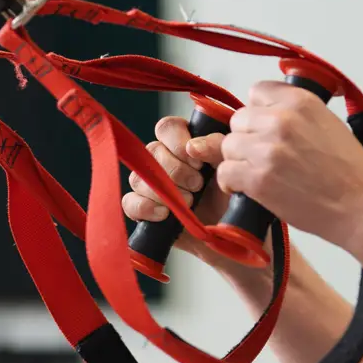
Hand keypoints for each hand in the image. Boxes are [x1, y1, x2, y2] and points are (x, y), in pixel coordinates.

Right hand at [121, 114, 234, 264]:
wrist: (232, 235)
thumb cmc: (233, 196)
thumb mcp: (231, 167)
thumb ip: (217, 147)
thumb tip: (193, 146)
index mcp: (184, 143)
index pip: (166, 128)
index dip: (178, 142)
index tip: (198, 162)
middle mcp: (163, 161)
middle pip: (151, 151)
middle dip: (176, 170)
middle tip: (198, 186)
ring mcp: (150, 185)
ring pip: (137, 177)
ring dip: (162, 190)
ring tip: (188, 203)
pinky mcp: (144, 210)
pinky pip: (129, 202)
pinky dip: (145, 207)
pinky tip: (165, 214)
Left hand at [207, 79, 362, 246]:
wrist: (360, 206)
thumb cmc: (350, 171)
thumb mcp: (328, 122)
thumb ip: (295, 112)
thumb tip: (264, 111)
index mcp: (300, 101)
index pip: (257, 91)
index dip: (258, 111)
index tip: (265, 126)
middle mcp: (281, 120)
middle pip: (238, 119)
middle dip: (247, 137)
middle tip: (264, 155)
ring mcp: (267, 149)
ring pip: (228, 145)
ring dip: (238, 160)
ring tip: (258, 173)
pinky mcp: (258, 179)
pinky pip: (225, 172)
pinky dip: (232, 183)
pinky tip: (247, 188)